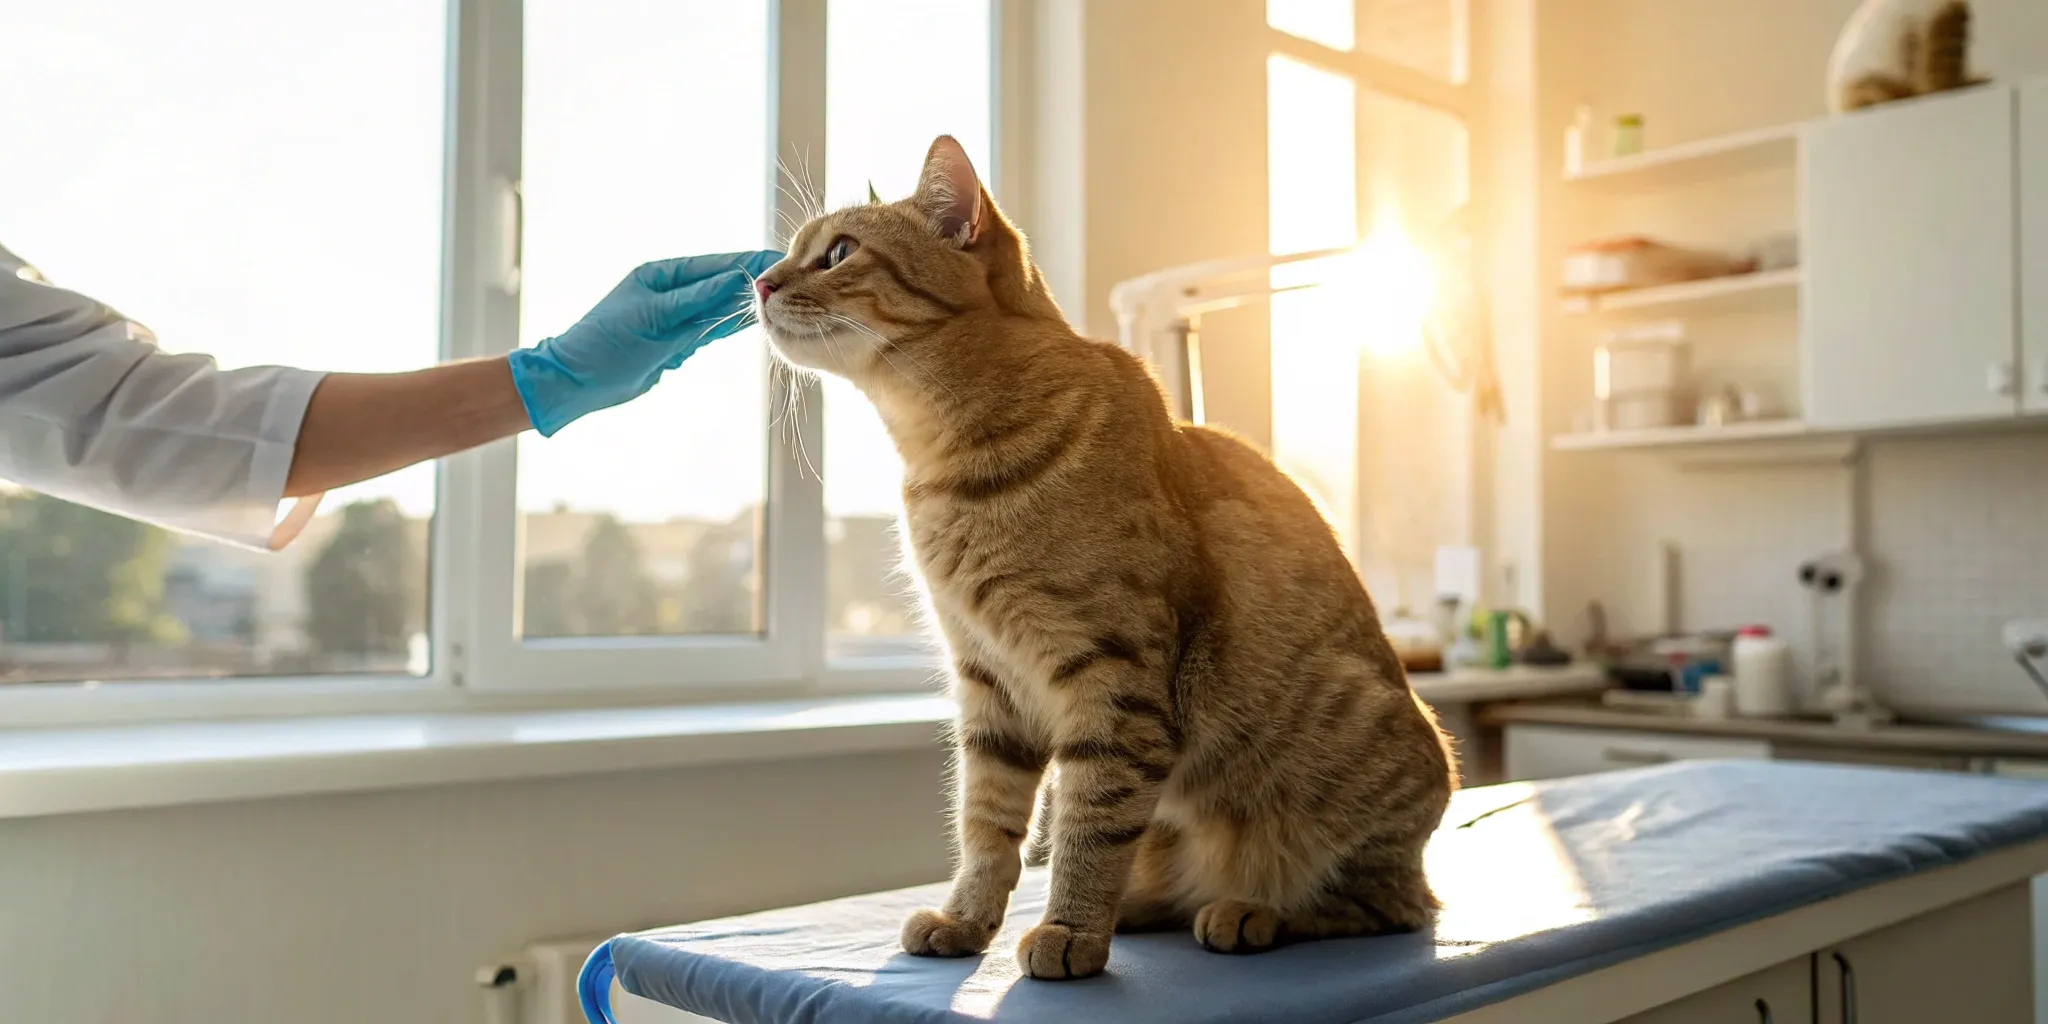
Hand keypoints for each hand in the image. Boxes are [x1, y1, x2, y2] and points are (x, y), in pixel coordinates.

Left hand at [507, 250, 780, 435]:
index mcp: (660, 276)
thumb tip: (733, 277)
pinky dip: (731, 324)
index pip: (712, 265)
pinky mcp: (676, 342)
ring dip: (746, 302)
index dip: (746, 261)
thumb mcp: (653, 318)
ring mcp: (674, 317)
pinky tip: (756, 318)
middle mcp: (669, 292)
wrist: (577, 383)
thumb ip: (696, 300)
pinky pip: (710, 329)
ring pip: (719, 307)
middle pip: (719, 283)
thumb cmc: (604, 345)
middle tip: (791, 276)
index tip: (777, 257)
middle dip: (753, 279)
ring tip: (783, 296)